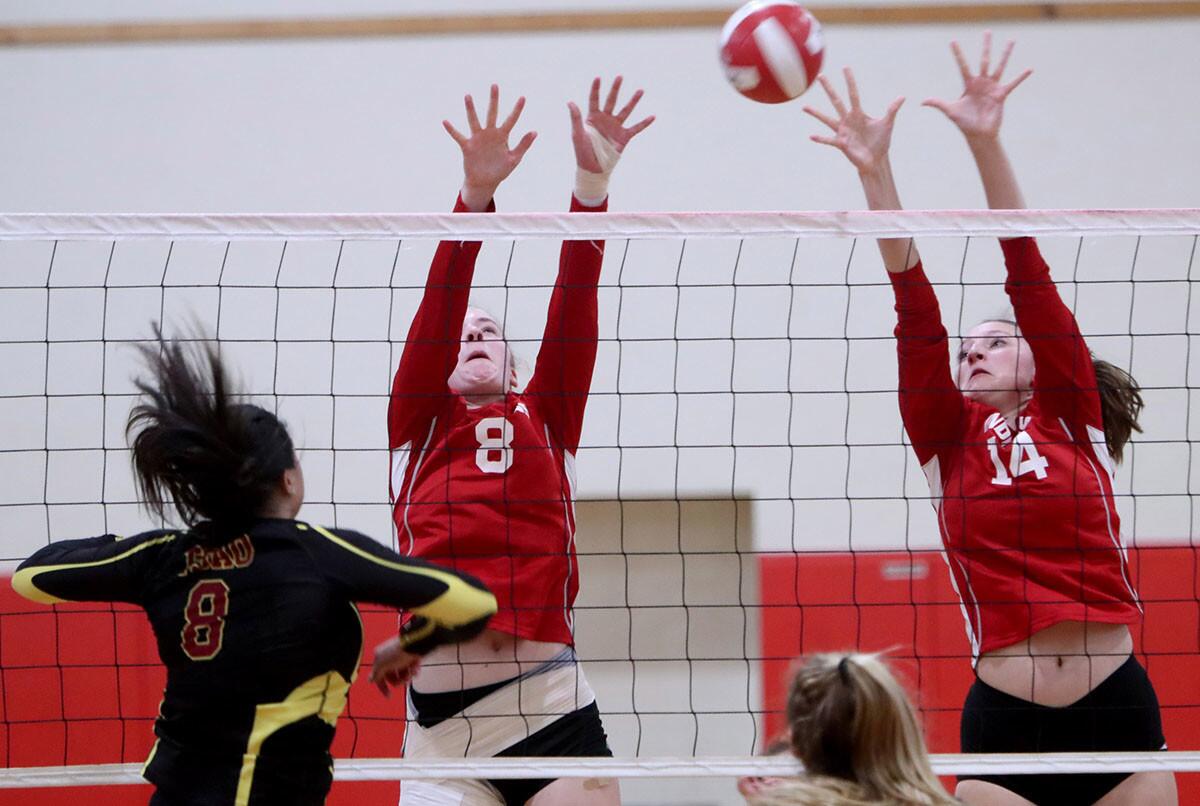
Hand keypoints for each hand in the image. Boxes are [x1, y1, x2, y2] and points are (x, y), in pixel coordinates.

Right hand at [369, 635, 421, 696]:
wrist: (415, 643)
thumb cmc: (398, 652)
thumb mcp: (383, 664)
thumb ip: (375, 674)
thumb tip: (370, 681)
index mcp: (380, 657)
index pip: (378, 676)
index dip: (382, 686)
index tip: (389, 695)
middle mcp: (389, 657)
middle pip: (392, 677)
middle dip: (399, 680)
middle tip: (405, 679)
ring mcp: (400, 658)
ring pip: (402, 674)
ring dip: (407, 676)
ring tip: (411, 672)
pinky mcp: (411, 657)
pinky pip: (411, 669)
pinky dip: (414, 670)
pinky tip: (416, 668)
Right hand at [444, 84, 536, 208]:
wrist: (485, 182)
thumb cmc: (500, 170)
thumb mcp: (514, 159)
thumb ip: (523, 145)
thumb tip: (535, 131)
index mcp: (502, 136)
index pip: (511, 120)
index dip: (517, 110)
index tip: (523, 97)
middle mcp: (490, 133)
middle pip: (492, 113)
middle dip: (494, 100)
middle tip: (495, 85)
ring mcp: (478, 138)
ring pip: (474, 121)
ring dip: (471, 109)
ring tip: (468, 96)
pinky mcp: (467, 146)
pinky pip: (458, 136)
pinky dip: (452, 130)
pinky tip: (445, 121)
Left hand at [569, 76, 654, 171]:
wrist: (593, 168)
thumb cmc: (582, 152)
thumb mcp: (577, 134)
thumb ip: (575, 118)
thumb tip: (570, 102)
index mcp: (592, 118)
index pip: (594, 100)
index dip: (596, 89)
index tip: (598, 77)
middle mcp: (605, 119)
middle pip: (611, 100)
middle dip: (615, 89)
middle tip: (620, 77)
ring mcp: (615, 127)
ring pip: (626, 110)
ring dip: (633, 101)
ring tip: (640, 90)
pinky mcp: (624, 137)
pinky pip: (636, 128)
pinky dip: (644, 123)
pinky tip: (653, 116)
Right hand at [804, 68, 903, 175]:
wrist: (876, 159)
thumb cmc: (880, 142)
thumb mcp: (887, 124)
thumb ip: (892, 110)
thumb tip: (902, 97)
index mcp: (858, 113)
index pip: (853, 94)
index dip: (850, 81)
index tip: (845, 68)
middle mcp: (848, 120)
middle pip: (836, 101)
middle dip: (829, 89)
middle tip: (821, 76)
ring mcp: (843, 131)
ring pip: (827, 119)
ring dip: (816, 113)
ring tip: (804, 107)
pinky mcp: (841, 143)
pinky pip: (829, 140)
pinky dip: (820, 139)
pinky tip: (811, 136)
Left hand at [922, 32, 1031, 141]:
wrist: (978, 134)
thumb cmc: (964, 122)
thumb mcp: (950, 111)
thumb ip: (938, 103)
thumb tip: (922, 102)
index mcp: (968, 84)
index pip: (962, 65)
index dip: (957, 54)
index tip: (952, 41)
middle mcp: (981, 82)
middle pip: (983, 60)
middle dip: (985, 46)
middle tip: (987, 31)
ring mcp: (992, 87)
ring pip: (999, 66)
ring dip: (1005, 54)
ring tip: (1011, 40)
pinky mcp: (1001, 94)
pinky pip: (1013, 83)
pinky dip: (1021, 77)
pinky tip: (1030, 69)